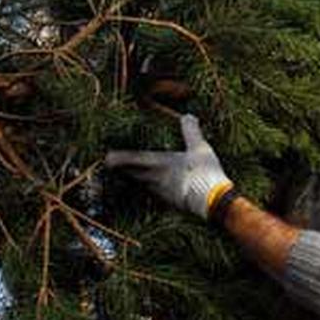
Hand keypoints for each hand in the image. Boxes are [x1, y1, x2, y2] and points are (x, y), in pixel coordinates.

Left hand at [105, 114, 231, 219]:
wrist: (214, 203)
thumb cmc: (205, 173)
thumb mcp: (200, 148)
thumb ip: (191, 132)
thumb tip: (188, 116)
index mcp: (158, 163)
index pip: (131, 159)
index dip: (116, 158)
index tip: (105, 157)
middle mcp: (154, 179)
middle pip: (131, 174)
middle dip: (122, 170)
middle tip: (114, 165)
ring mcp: (160, 193)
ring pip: (141, 185)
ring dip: (135, 180)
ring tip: (133, 174)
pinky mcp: (169, 204)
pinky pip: (154, 195)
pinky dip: (150, 190)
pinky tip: (156, 188)